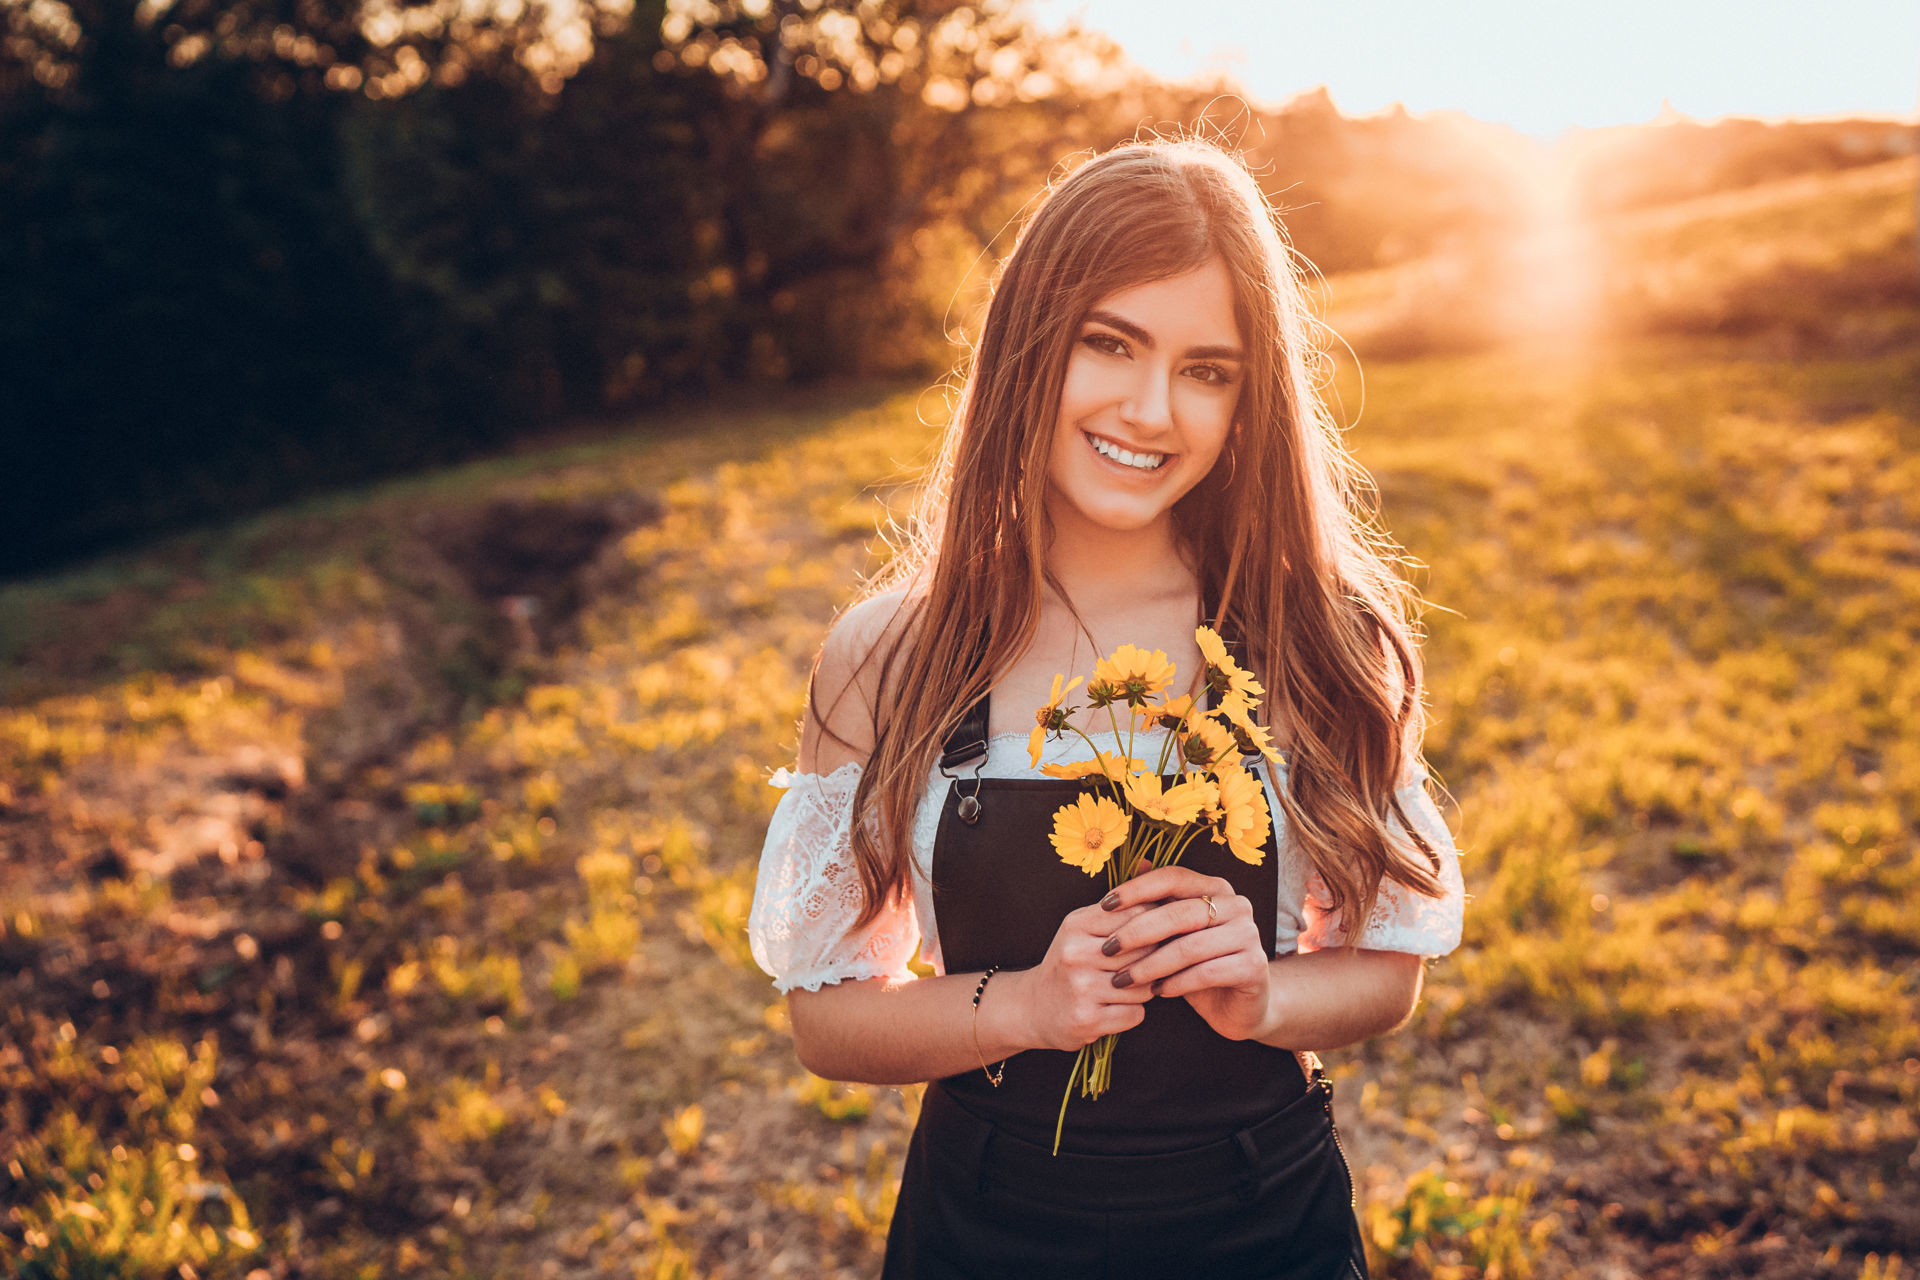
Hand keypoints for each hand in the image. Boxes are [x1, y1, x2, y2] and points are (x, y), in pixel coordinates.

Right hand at [997, 900, 1161, 1051]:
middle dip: (1154, 960)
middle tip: (1146, 966)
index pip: (1138, 914)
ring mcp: (1081, 988)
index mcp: (1076, 925)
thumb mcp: (1082, 929)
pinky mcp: (1088, 1019)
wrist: (1034, 1007)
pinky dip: (1133, 1013)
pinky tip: (1116, 1008)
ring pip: (1145, 985)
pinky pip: (1136, 1013)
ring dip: (1144, 990)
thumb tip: (1161, 889)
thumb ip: (1117, 913)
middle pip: (1146, 950)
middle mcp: (1076, 954)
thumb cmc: (1070, 964)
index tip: (1160, 934)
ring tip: (1126, 989)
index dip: (1157, 925)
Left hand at [1098, 865, 1271, 1040]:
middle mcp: (1237, 904)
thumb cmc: (1199, 962)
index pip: (1173, 877)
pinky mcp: (1254, 966)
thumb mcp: (1175, 932)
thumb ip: (1159, 900)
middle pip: (1179, 912)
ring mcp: (1249, 934)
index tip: (1103, 905)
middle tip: (1107, 949)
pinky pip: (1206, 973)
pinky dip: (1176, 983)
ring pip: (1189, 946)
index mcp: (1216, 887)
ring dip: (1150, 965)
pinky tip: (1156, 991)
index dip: (1136, 889)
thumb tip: (1138, 862)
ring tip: (1123, 979)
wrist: (1240, 1003)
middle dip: (1136, 931)